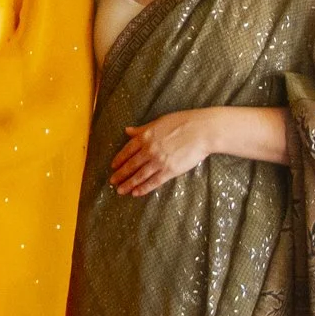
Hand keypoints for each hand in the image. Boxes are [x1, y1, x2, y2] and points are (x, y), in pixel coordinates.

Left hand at [110, 110, 224, 196]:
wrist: (202, 131)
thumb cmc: (183, 122)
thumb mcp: (159, 122)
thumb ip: (142, 129)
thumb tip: (127, 131)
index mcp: (146, 136)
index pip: (127, 150)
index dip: (119, 159)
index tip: (113, 166)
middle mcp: (149, 150)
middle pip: (131, 165)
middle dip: (120, 174)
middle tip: (112, 182)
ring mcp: (158, 161)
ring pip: (139, 175)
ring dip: (128, 184)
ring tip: (120, 190)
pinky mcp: (169, 171)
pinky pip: (153, 182)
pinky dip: (143, 188)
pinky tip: (136, 193)